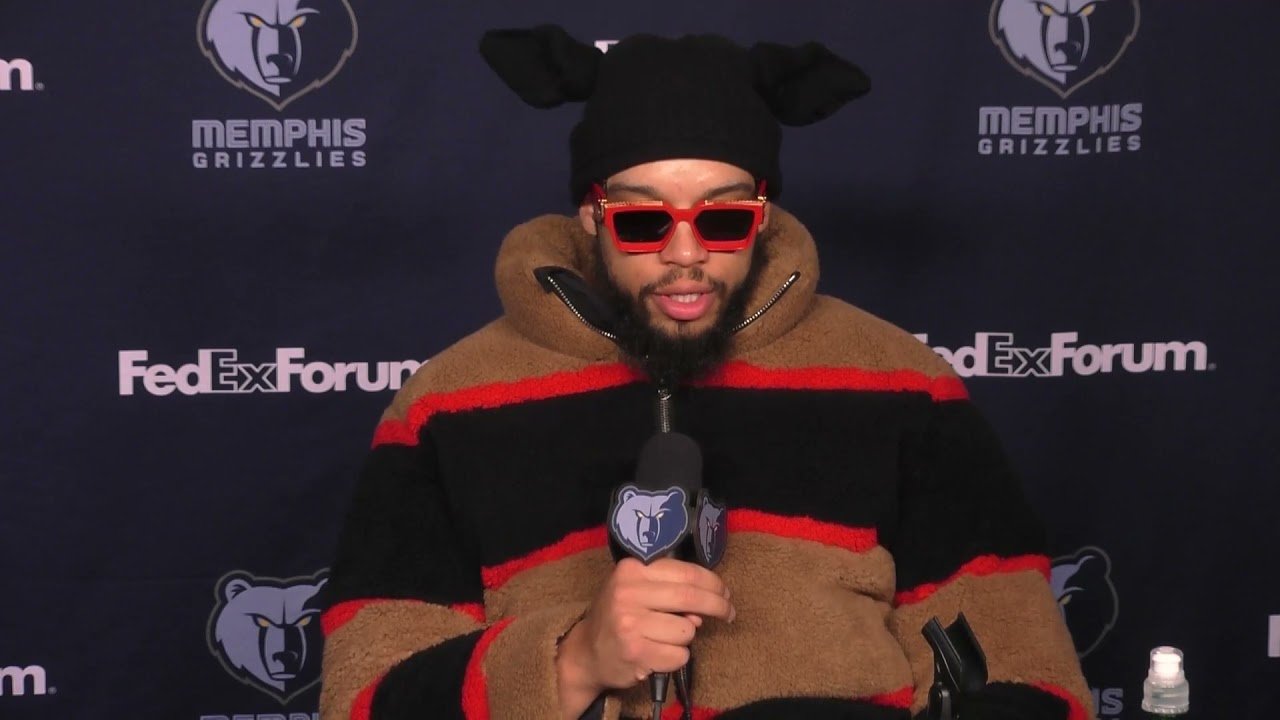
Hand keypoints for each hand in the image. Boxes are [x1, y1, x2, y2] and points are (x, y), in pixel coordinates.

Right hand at [556, 558, 733, 715]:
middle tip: (728, 613)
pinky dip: (676, 657)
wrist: (586, 651)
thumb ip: (669, 588)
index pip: (686, 572)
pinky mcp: (635, 652)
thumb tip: (707, 603)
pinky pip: (679, 655)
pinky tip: (658, 653)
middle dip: (718, 606)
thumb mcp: (635, 589)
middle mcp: (628, 593)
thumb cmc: (618, 615)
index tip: (724, 593)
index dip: (713, 583)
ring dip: (687, 638)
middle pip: (691, 598)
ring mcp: (630, 624)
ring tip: (666, 637)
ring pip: (687, 631)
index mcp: (632, 570)